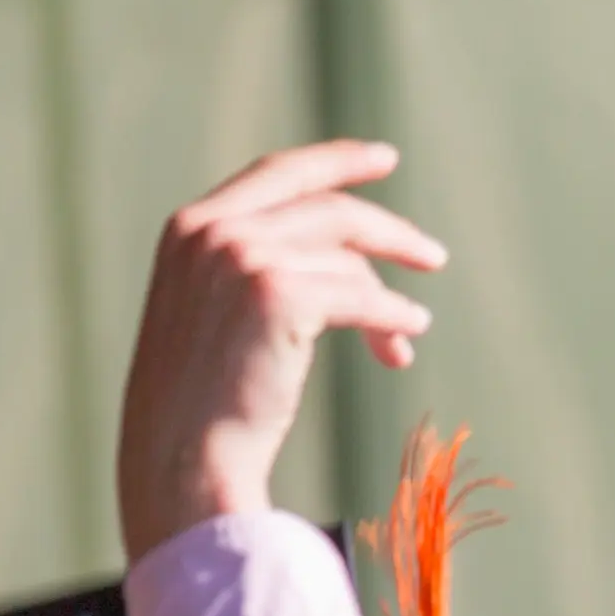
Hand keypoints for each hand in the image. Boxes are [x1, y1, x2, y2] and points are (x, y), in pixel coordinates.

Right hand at [114, 141, 446, 562]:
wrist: (181, 458)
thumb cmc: (201, 405)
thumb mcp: (215, 314)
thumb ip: (258, 269)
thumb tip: (356, 263)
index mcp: (189, 227)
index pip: (277, 174)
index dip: (335, 161)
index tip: (383, 158)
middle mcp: (212, 231)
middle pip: (328, 209)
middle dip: (389, 230)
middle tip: (433, 255)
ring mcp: (243, 257)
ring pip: (348, 259)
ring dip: (390, 294)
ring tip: (414, 325)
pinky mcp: (277, 294)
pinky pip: (361, 298)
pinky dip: (394, 316)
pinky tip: (409, 334)